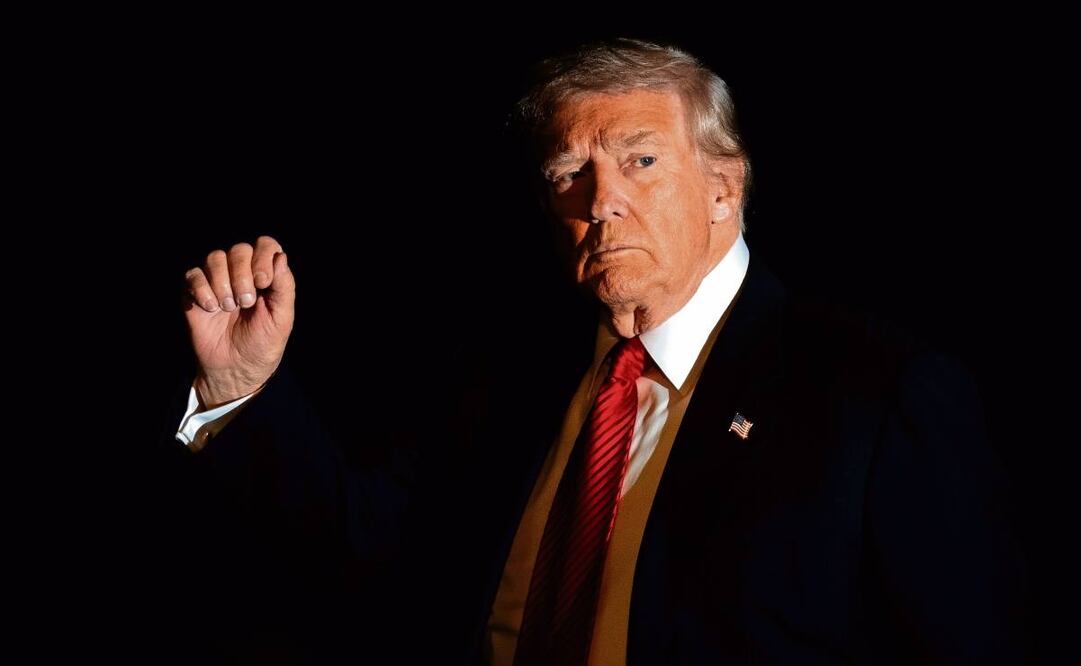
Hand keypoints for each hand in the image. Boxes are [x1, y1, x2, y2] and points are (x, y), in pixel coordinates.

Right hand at [183, 236, 294, 407]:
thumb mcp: (281, 318)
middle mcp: (241, 274)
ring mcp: (217, 282)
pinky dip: (201, 289)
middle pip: (238, 249)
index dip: (263, 256)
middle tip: (245, 302)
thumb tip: (281, 255)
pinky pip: (193, 275)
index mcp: (265, 276)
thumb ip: (284, 286)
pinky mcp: (195, 294)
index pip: (265, 245)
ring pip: (215, 258)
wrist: (235, 369)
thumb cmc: (262, 344)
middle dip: (242, 274)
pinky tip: (210, 308)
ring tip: (228, 308)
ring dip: (222, 282)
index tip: (263, 282)